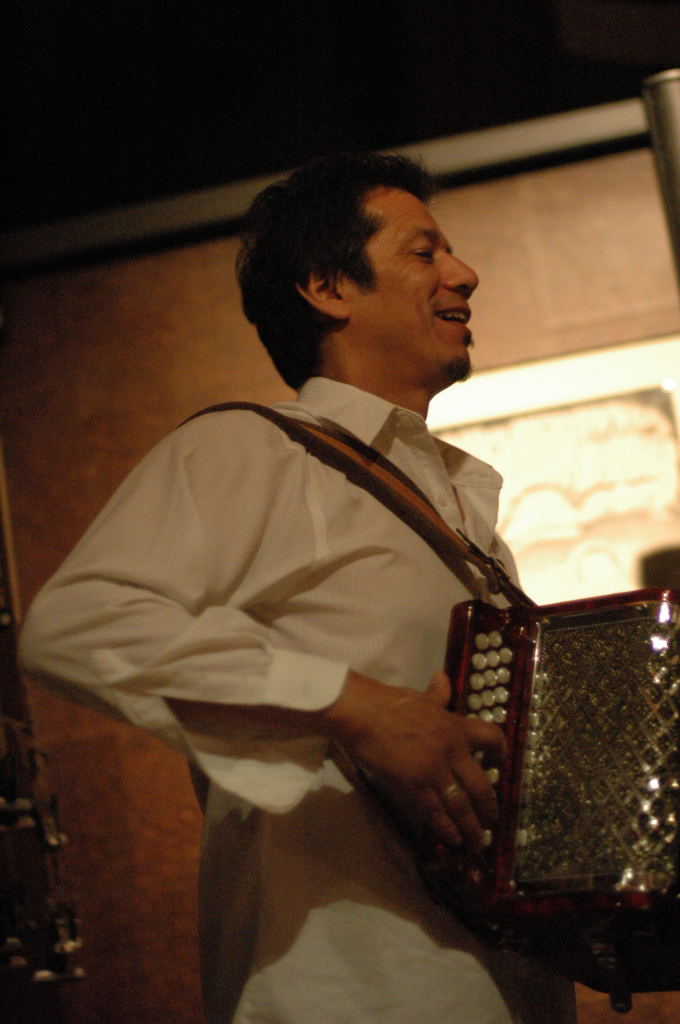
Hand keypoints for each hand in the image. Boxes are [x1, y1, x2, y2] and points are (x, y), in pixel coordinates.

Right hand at [325, 669, 504, 852]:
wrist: (362, 712)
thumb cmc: (388, 702)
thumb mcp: (420, 696)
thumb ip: (436, 694)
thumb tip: (442, 678)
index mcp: (455, 725)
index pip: (492, 738)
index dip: (501, 754)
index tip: (500, 766)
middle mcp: (452, 749)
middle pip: (481, 784)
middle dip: (489, 808)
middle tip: (491, 822)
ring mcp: (434, 769)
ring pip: (462, 804)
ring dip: (471, 827)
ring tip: (476, 841)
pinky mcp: (415, 785)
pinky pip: (436, 812)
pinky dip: (446, 828)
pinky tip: (452, 839)